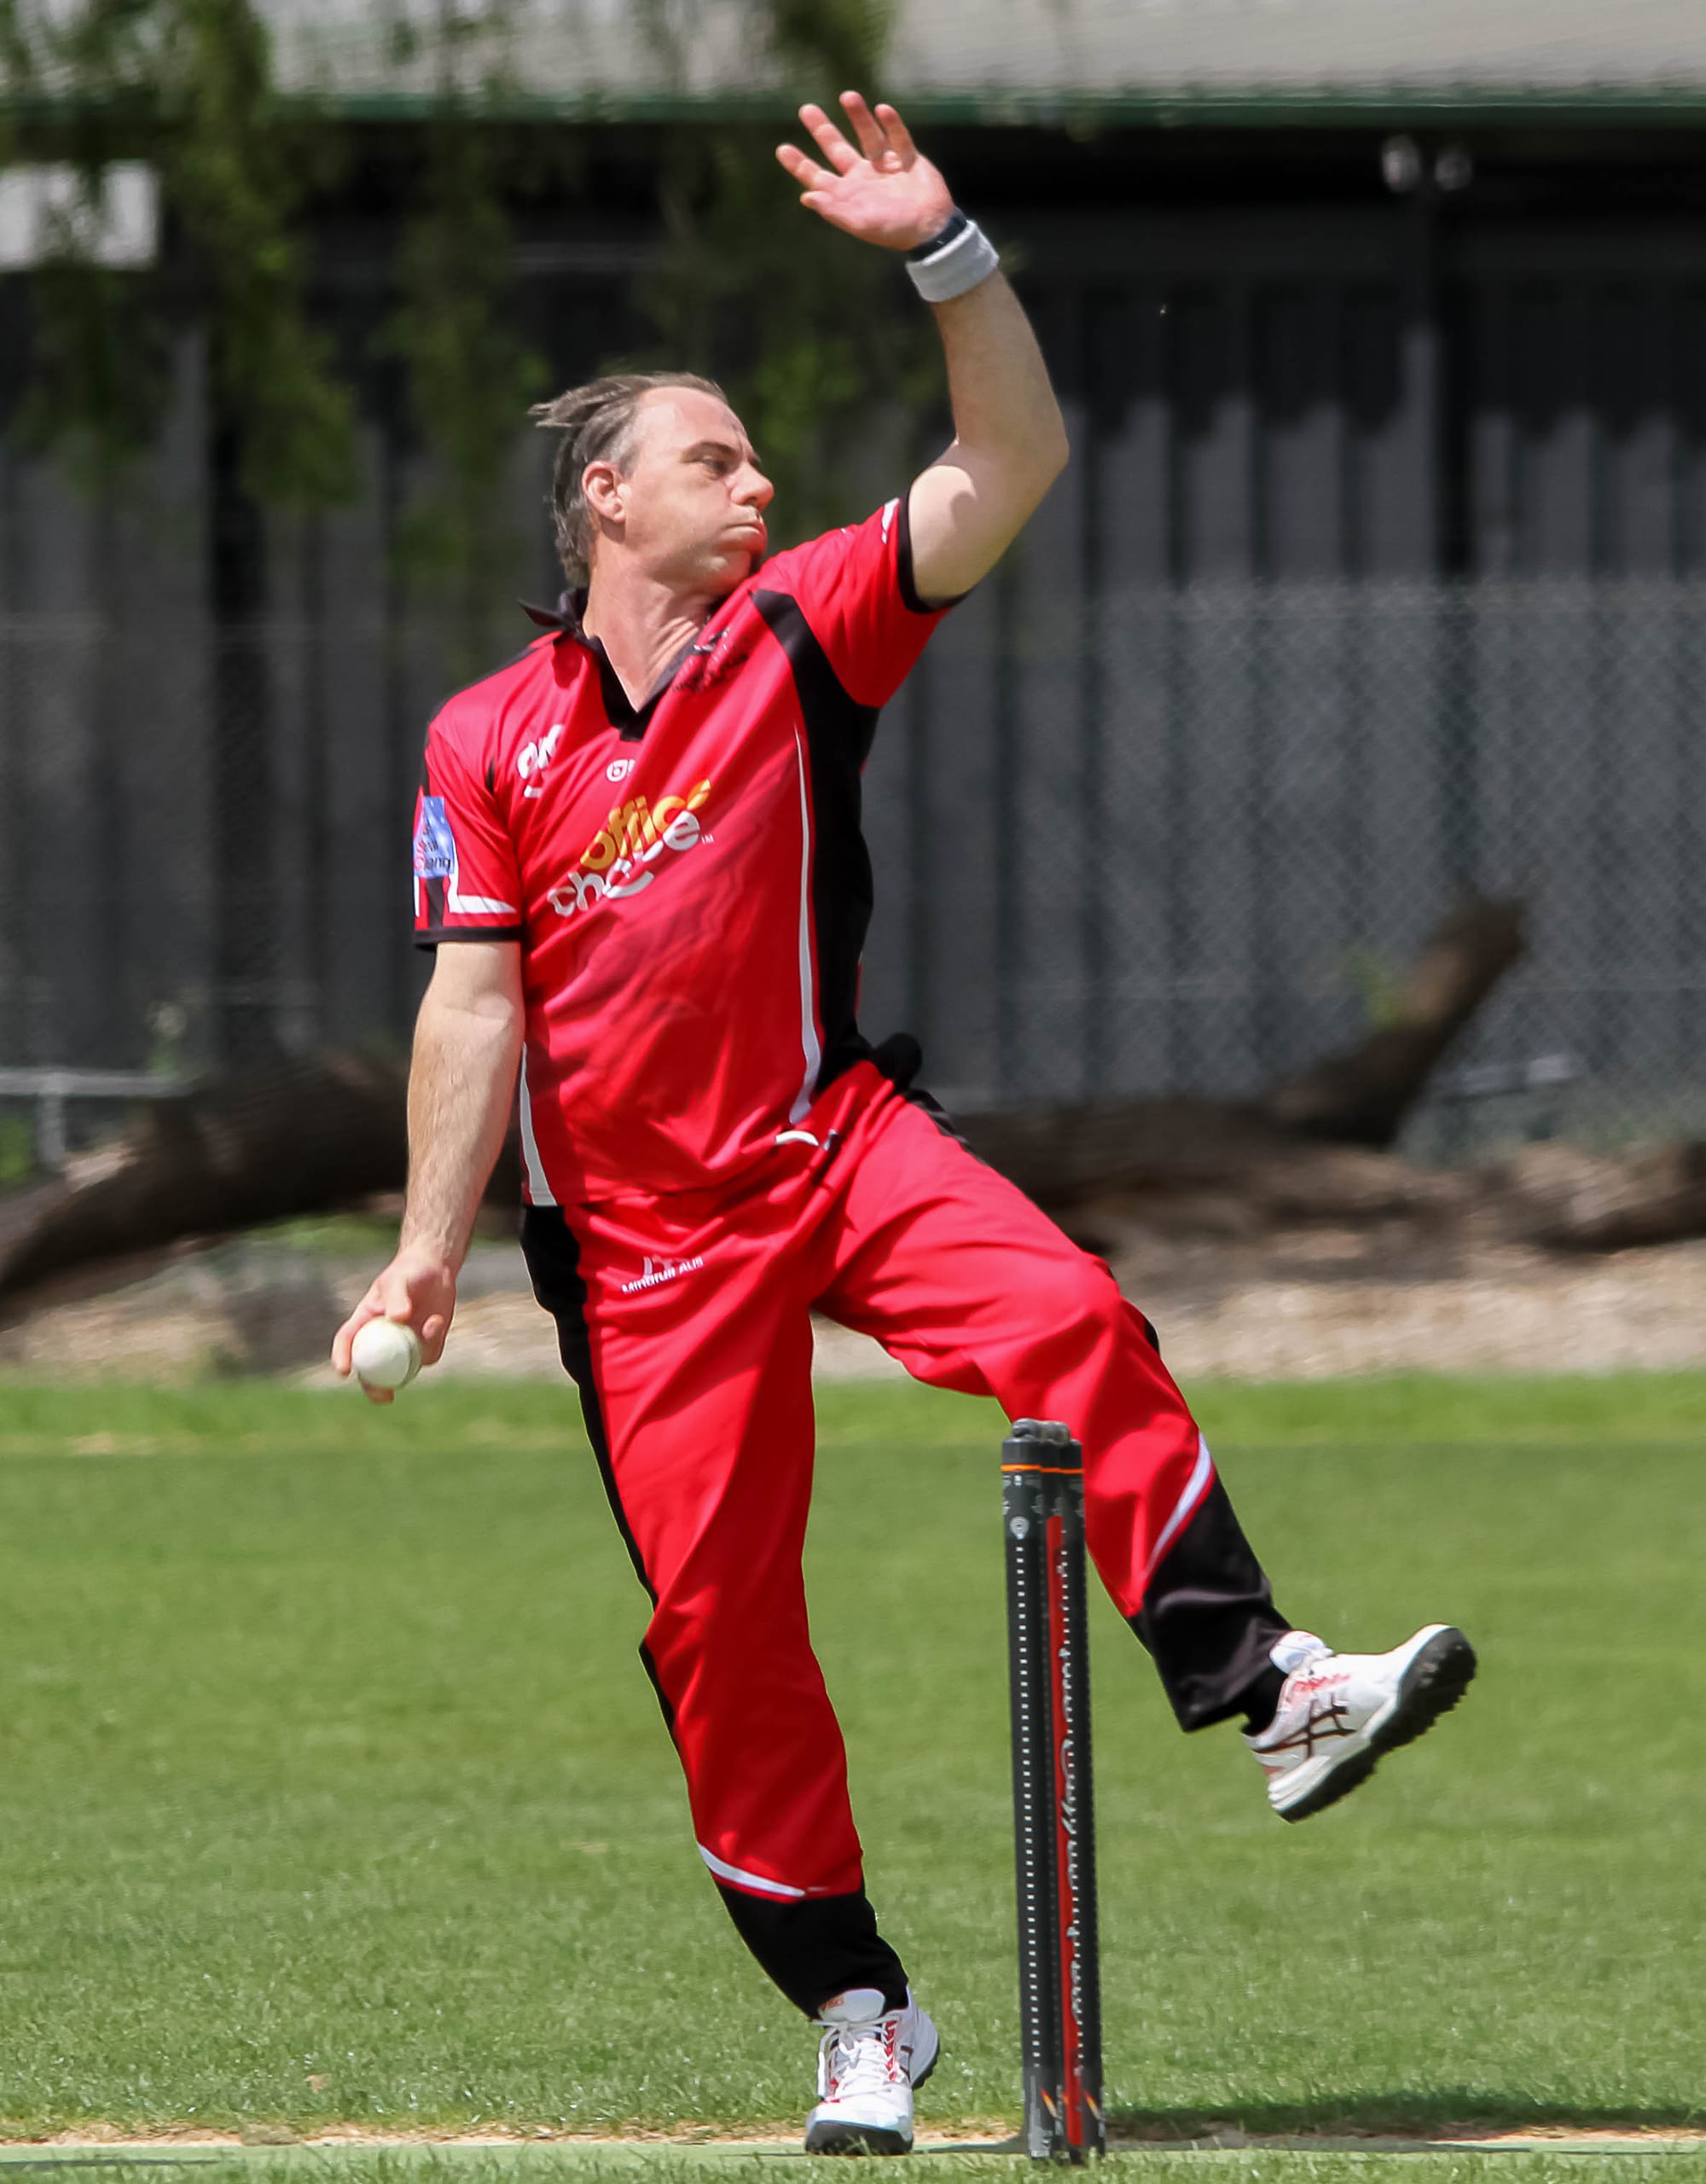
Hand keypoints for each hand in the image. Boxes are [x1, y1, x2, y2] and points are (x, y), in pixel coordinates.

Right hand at [331, 1243, 456, 1405]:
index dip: (341, 1356)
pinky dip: (433, 1341)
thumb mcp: (399, 1279)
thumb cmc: (409, 1271)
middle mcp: (381, 1337)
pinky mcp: (425, 1345)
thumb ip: (397, 1297)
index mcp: (365, 1321)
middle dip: (374, 1388)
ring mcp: (403, 1344)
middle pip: (371, 1369)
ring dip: (418, 1356)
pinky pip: (428, 1356)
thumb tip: (398, 1319)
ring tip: (432, 1322)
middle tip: (384, 1396)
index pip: (347, 1340)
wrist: (435, 1269)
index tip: (343, 1371)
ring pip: (404, 1367)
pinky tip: (437, 1320)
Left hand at [775, 92, 953, 252]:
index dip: (800, 164)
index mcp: (849, 194)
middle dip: (822, 130)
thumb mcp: (861, 223)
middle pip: (837, 149)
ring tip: (848, 96)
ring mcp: (886, 166)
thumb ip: (834, 210)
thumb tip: (806, 197)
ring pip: (868, 136)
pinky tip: (882, 109)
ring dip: (858, 116)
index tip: (783, 148)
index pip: (818, 177)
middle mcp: (864, 177)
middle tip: (806, 109)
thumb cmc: (895, 231)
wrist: (932, 230)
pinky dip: (892, 124)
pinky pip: (899, 137)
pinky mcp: (908, 159)